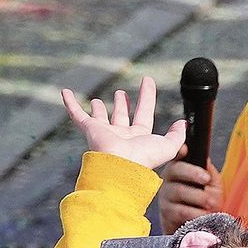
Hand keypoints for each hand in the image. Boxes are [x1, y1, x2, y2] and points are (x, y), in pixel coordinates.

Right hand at [61, 79, 186, 171]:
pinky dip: (69, 103)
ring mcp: (104, 132)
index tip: (147, 81)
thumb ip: (177, 135)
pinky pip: (76, 114)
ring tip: (98, 101)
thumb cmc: (144, 158)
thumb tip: (183, 123)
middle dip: (122, 105)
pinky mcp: (89, 130)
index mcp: (138, 136)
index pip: (144, 112)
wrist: (120, 166)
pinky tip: (64, 92)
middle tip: (122, 94)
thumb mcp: (168, 146)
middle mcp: (121, 134)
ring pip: (101, 117)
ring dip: (99, 109)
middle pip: (121, 116)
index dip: (147, 96)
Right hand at [158, 156, 223, 232]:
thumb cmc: (205, 205)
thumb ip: (210, 173)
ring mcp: (165, 198)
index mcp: (179, 171)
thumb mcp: (212, 186)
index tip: (185, 149)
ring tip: (212, 204)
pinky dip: (196, 213)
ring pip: (178, 191)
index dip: (178, 151)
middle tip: (207, 180)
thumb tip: (204, 160)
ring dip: (200, 197)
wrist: (201, 230)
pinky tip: (204, 215)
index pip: (175, 157)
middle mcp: (168, 182)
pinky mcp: (166, 215)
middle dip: (193, 173)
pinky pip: (180, 211)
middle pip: (175, 170)